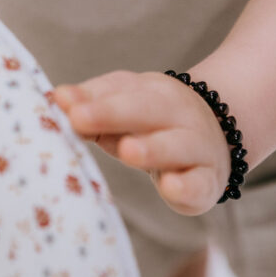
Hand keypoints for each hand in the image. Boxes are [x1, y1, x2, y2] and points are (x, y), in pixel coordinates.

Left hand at [53, 70, 230, 215]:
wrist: (217, 138)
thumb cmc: (154, 124)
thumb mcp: (125, 107)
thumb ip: (92, 102)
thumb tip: (58, 97)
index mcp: (154, 91)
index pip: (122, 89)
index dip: (92, 97)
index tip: (62, 103)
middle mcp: (178, 114)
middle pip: (147, 110)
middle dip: (113, 113)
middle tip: (79, 118)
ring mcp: (197, 147)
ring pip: (176, 145)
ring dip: (152, 147)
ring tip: (128, 151)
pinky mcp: (208, 181)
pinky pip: (200, 184)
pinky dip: (186, 186)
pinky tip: (170, 186)